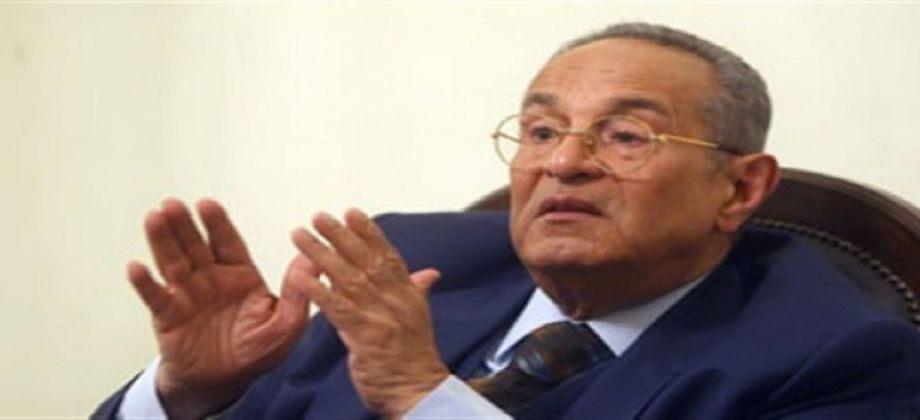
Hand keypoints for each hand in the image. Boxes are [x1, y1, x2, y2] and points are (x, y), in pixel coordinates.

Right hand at [127, 199, 313, 419]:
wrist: (224, 381)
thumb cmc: (255, 352)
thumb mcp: (286, 325)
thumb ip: (298, 293)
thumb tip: (313, 260)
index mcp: (239, 275)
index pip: (227, 242)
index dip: (217, 223)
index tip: (207, 204)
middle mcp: (210, 278)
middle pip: (195, 245)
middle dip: (185, 224)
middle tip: (174, 204)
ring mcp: (186, 294)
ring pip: (172, 262)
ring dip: (162, 240)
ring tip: (155, 218)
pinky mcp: (168, 315)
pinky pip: (154, 297)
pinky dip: (145, 282)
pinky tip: (137, 267)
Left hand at [289, 209, 448, 416]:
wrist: (418, 391)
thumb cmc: (415, 359)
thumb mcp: (419, 318)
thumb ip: (417, 291)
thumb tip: (428, 273)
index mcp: (407, 293)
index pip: (387, 255)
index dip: (369, 232)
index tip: (352, 213)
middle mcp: (394, 299)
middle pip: (364, 259)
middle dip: (341, 235)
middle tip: (320, 217)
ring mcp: (378, 315)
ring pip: (347, 277)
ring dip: (321, 254)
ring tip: (302, 236)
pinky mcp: (363, 335)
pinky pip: (336, 308)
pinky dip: (318, 290)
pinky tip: (301, 277)